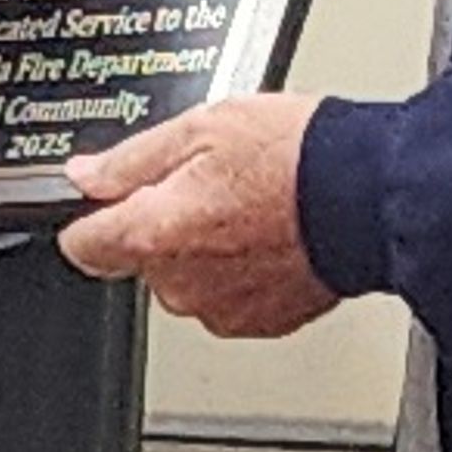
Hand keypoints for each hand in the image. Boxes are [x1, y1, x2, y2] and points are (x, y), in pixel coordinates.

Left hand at [58, 95, 333, 335]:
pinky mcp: (263, 323)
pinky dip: (244, 270)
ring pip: (188, 279)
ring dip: (207, 249)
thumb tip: (85, 177)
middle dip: (164, 225)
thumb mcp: (200, 128)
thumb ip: (130, 160)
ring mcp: (221, 309)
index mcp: (153, 234)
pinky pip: (231, 296)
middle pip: (142, 259)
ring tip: (251, 205)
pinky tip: (273, 233)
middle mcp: (180, 285)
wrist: (369, 197)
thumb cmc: (296, 158)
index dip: (93, 217)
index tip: (111, 201)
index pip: (82, 245)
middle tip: (210, 184)